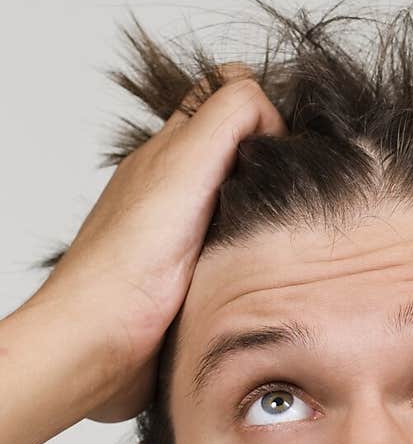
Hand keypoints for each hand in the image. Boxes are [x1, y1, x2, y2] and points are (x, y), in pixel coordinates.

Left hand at [31, 64, 286, 421]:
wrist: (97, 348)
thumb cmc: (125, 267)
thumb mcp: (183, 168)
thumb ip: (226, 119)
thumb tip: (268, 109)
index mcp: (170, 151)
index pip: (228, 95)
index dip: (263, 111)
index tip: (277, 154)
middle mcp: (175, 187)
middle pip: (242, 148)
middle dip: (274, 162)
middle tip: (285, 197)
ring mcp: (184, 233)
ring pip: (246, 202)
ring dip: (269, 216)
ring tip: (275, 237)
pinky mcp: (193, 278)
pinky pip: (240, 251)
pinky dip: (257, 256)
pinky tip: (259, 273)